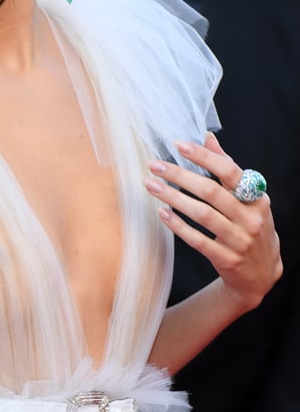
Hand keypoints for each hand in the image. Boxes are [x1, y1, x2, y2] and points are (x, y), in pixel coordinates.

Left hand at [146, 132, 281, 315]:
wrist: (261, 274)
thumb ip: (228, 168)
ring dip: (173, 198)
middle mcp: (251, 218)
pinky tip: (161, 213)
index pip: (229, 171)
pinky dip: (178, 226)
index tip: (178, 145)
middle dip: (179, 175)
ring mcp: (239, 240)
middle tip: (154, 165)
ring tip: (151, 185)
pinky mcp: (226, 259)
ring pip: (202, 215)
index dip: (203, 157)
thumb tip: (207, 137)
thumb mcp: (248, 198)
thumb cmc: (250, 226)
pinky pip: (197, 240)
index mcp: (257, 197)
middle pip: (211, 192)